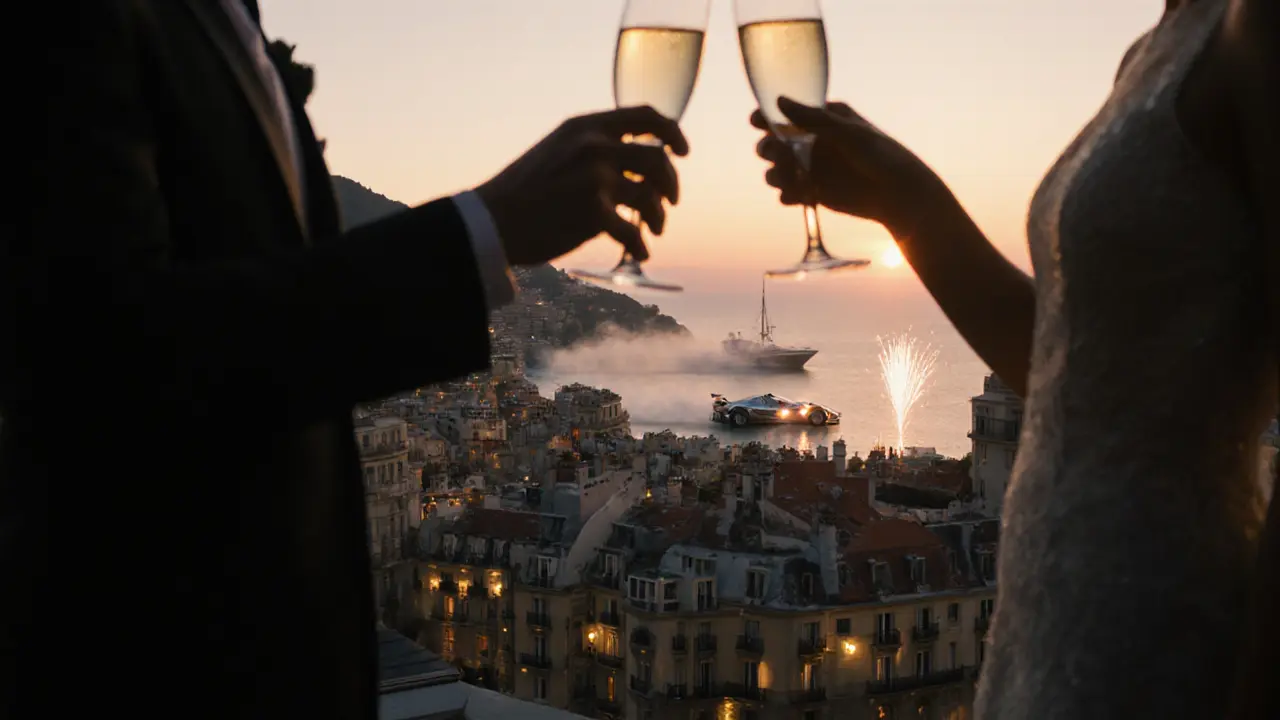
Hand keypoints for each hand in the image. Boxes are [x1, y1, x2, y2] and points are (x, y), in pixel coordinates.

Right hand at [476, 105, 688, 265]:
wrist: (492, 220)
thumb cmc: (525, 191)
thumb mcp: (557, 150)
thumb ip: (593, 147)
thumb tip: (637, 161)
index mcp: (585, 126)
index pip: (646, 116)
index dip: (673, 132)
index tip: (682, 151)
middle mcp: (594, 146)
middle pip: (658, 159)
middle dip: (671, 184)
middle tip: (670, 202)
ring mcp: (595, 178)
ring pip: (651, 198)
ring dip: (659, 218)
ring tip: (655, 230)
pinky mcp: (593, 212)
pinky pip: (634, 231)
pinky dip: (642, 245)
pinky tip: (640, 252)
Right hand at [753, 97, 940, 235]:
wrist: (898, 194)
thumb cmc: (880, 154)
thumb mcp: (847, 131)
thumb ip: (812, 118)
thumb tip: (778, 101)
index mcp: (821, 121)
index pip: (784, 115)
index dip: (765, 117)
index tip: (756, 120)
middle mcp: (811, 144)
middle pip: (772, 144)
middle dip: (769, 150)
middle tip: (781, 155)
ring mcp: (811, 169)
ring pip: (776, 171)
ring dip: (776, 175)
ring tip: (789, 179)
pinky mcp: (813, 193)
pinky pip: (788, 193)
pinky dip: (788, 195)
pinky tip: (799, 196)